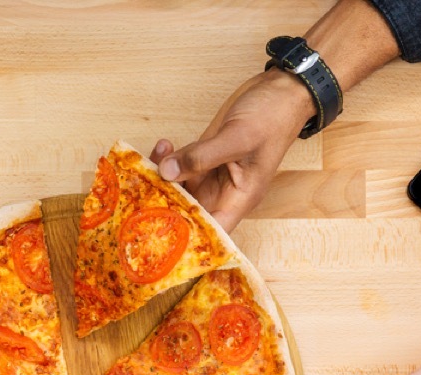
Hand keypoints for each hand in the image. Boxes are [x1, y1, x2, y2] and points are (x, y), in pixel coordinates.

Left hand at [150, 69, 315, 230]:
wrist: (280, 90)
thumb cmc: (272, 117)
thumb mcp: (237, 138)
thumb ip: (202, 156)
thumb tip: (167, 171)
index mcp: (239, 197)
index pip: (212, 230)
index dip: (188, 237)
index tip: (160, 233)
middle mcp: (225, 191)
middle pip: (189, 212)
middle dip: (164, 207)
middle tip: (140, 195)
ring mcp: (213, 173)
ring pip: (180, 187)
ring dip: (162, 179)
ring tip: (147, 163)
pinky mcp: (205, 156)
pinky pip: (180, 165)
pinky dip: (168, 159)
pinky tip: (162, 145)